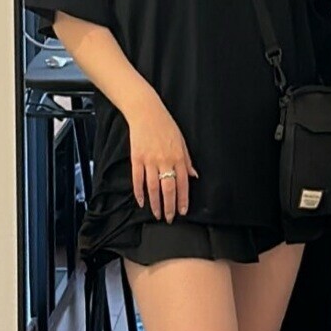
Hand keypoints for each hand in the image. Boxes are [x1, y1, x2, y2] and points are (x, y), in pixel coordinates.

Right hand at [127, 91, 197, 222]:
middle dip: (169, 206)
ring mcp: (149, 161)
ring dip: (155, 203)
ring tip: (157, 214)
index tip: (182, 211)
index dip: (183, 200)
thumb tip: (193, 176)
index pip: (183, 184)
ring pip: (153, 188)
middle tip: (169, 218)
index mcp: (178, 157)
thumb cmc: (166, 125)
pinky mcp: (136, 158)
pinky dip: (139, 192)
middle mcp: (165, 161)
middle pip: (168, 189)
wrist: (146, 112)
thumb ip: (187, 160)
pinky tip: (141, 202)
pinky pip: (137, 179)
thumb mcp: (182, 141)